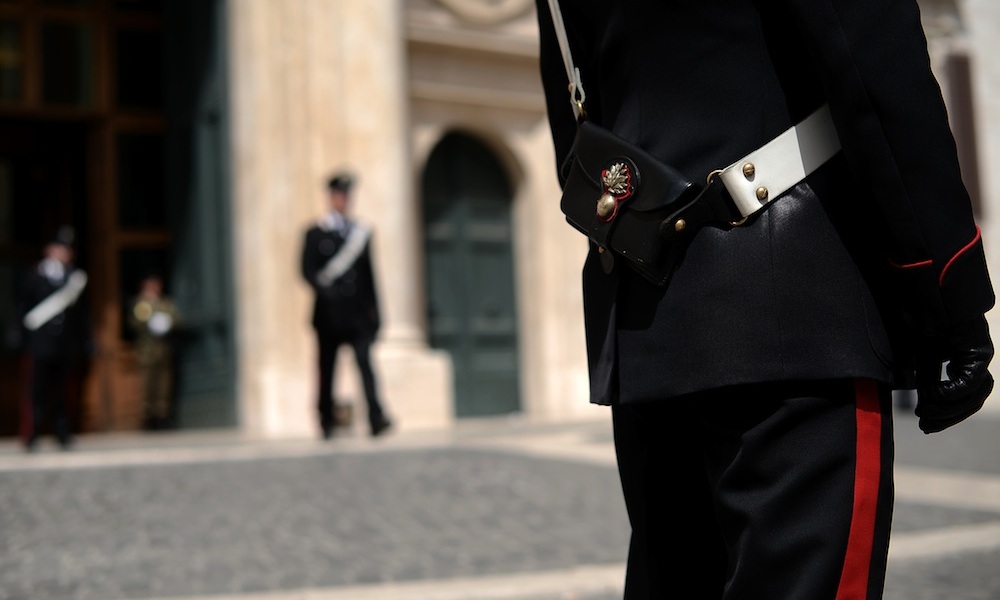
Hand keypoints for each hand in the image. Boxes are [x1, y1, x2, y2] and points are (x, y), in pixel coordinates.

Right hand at [915, 315, 993, 433]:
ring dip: (949, 410)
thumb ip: (927, 384)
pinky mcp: (979, 353)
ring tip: (925, 411)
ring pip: (974, 397)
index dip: (945, 417)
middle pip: (971, 403)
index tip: (926, 427)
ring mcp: (980, 359)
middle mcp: (976, 364)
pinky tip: (932, 393)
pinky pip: (969, 383)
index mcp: (965, 365)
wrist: (933, 299)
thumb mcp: (923, 361)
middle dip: (947, 418)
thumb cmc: (927, 323)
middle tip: (926, 426)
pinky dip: (950, 393)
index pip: (963, 400)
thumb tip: (925, 410)